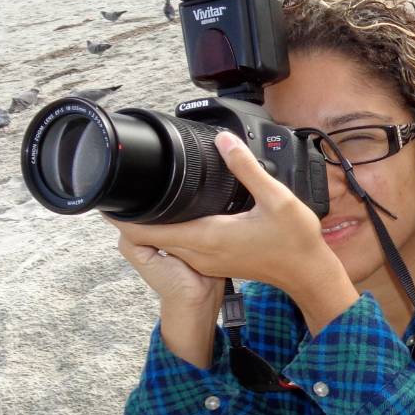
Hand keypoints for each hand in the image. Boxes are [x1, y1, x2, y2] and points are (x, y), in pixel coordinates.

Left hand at [109, 131, 349, 302]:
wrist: (307, 274)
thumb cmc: (294, 241)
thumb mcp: (276, 198)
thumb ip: (247, 168)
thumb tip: (224, 141)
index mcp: (207, 236)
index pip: (148, 231)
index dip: (122, 217)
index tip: (108, 198)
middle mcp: (200, 251)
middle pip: (149, 237)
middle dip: (132, 216)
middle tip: (122, 189)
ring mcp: (206, 259)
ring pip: (164, 242)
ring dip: (151, 224)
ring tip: (144, 197)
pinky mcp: (214, 261)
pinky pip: (180, 245)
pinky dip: (170, 230)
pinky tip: (178, 212)